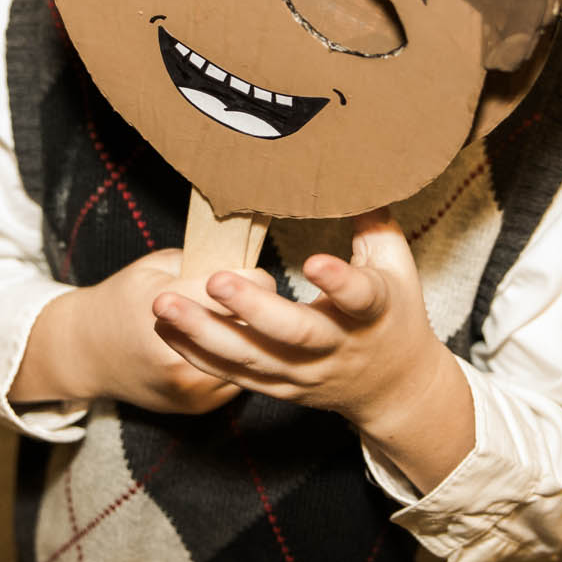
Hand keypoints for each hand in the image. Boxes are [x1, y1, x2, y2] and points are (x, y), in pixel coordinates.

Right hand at [12, 250, 274, 415]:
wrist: (86, 353)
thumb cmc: (122, 300)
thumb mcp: (155, 267)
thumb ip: (200, 264)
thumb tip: (248, 264)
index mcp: (168, 308)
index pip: (238, 292)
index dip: (254, 279)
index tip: (255, 274)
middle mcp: (180, 354)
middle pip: (248, 326)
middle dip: (260, 307)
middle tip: (262, 294)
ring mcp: (190, 386)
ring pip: (250, 357)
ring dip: (256, 338)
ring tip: (252, 319)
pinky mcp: (198, 405)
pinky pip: (238, 379)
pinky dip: (240, 361)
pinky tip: (233, 346)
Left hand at [151, 212, 474, 488]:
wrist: (393, 387)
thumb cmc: (394, 313)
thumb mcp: (397, 267)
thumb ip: (374, 223)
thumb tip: (358, 174)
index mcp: (372, 313)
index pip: (359, 297)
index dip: (339, 281)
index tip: (314, 262)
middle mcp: (336, 347)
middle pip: (294, 334)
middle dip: (252, 309)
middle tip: (215, 281)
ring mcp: (304, 372)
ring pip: (252, 358)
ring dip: (204, 333)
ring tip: (164, 304)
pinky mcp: (279, 388)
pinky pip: (232, 374)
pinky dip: (196, 353)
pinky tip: (165, 328)